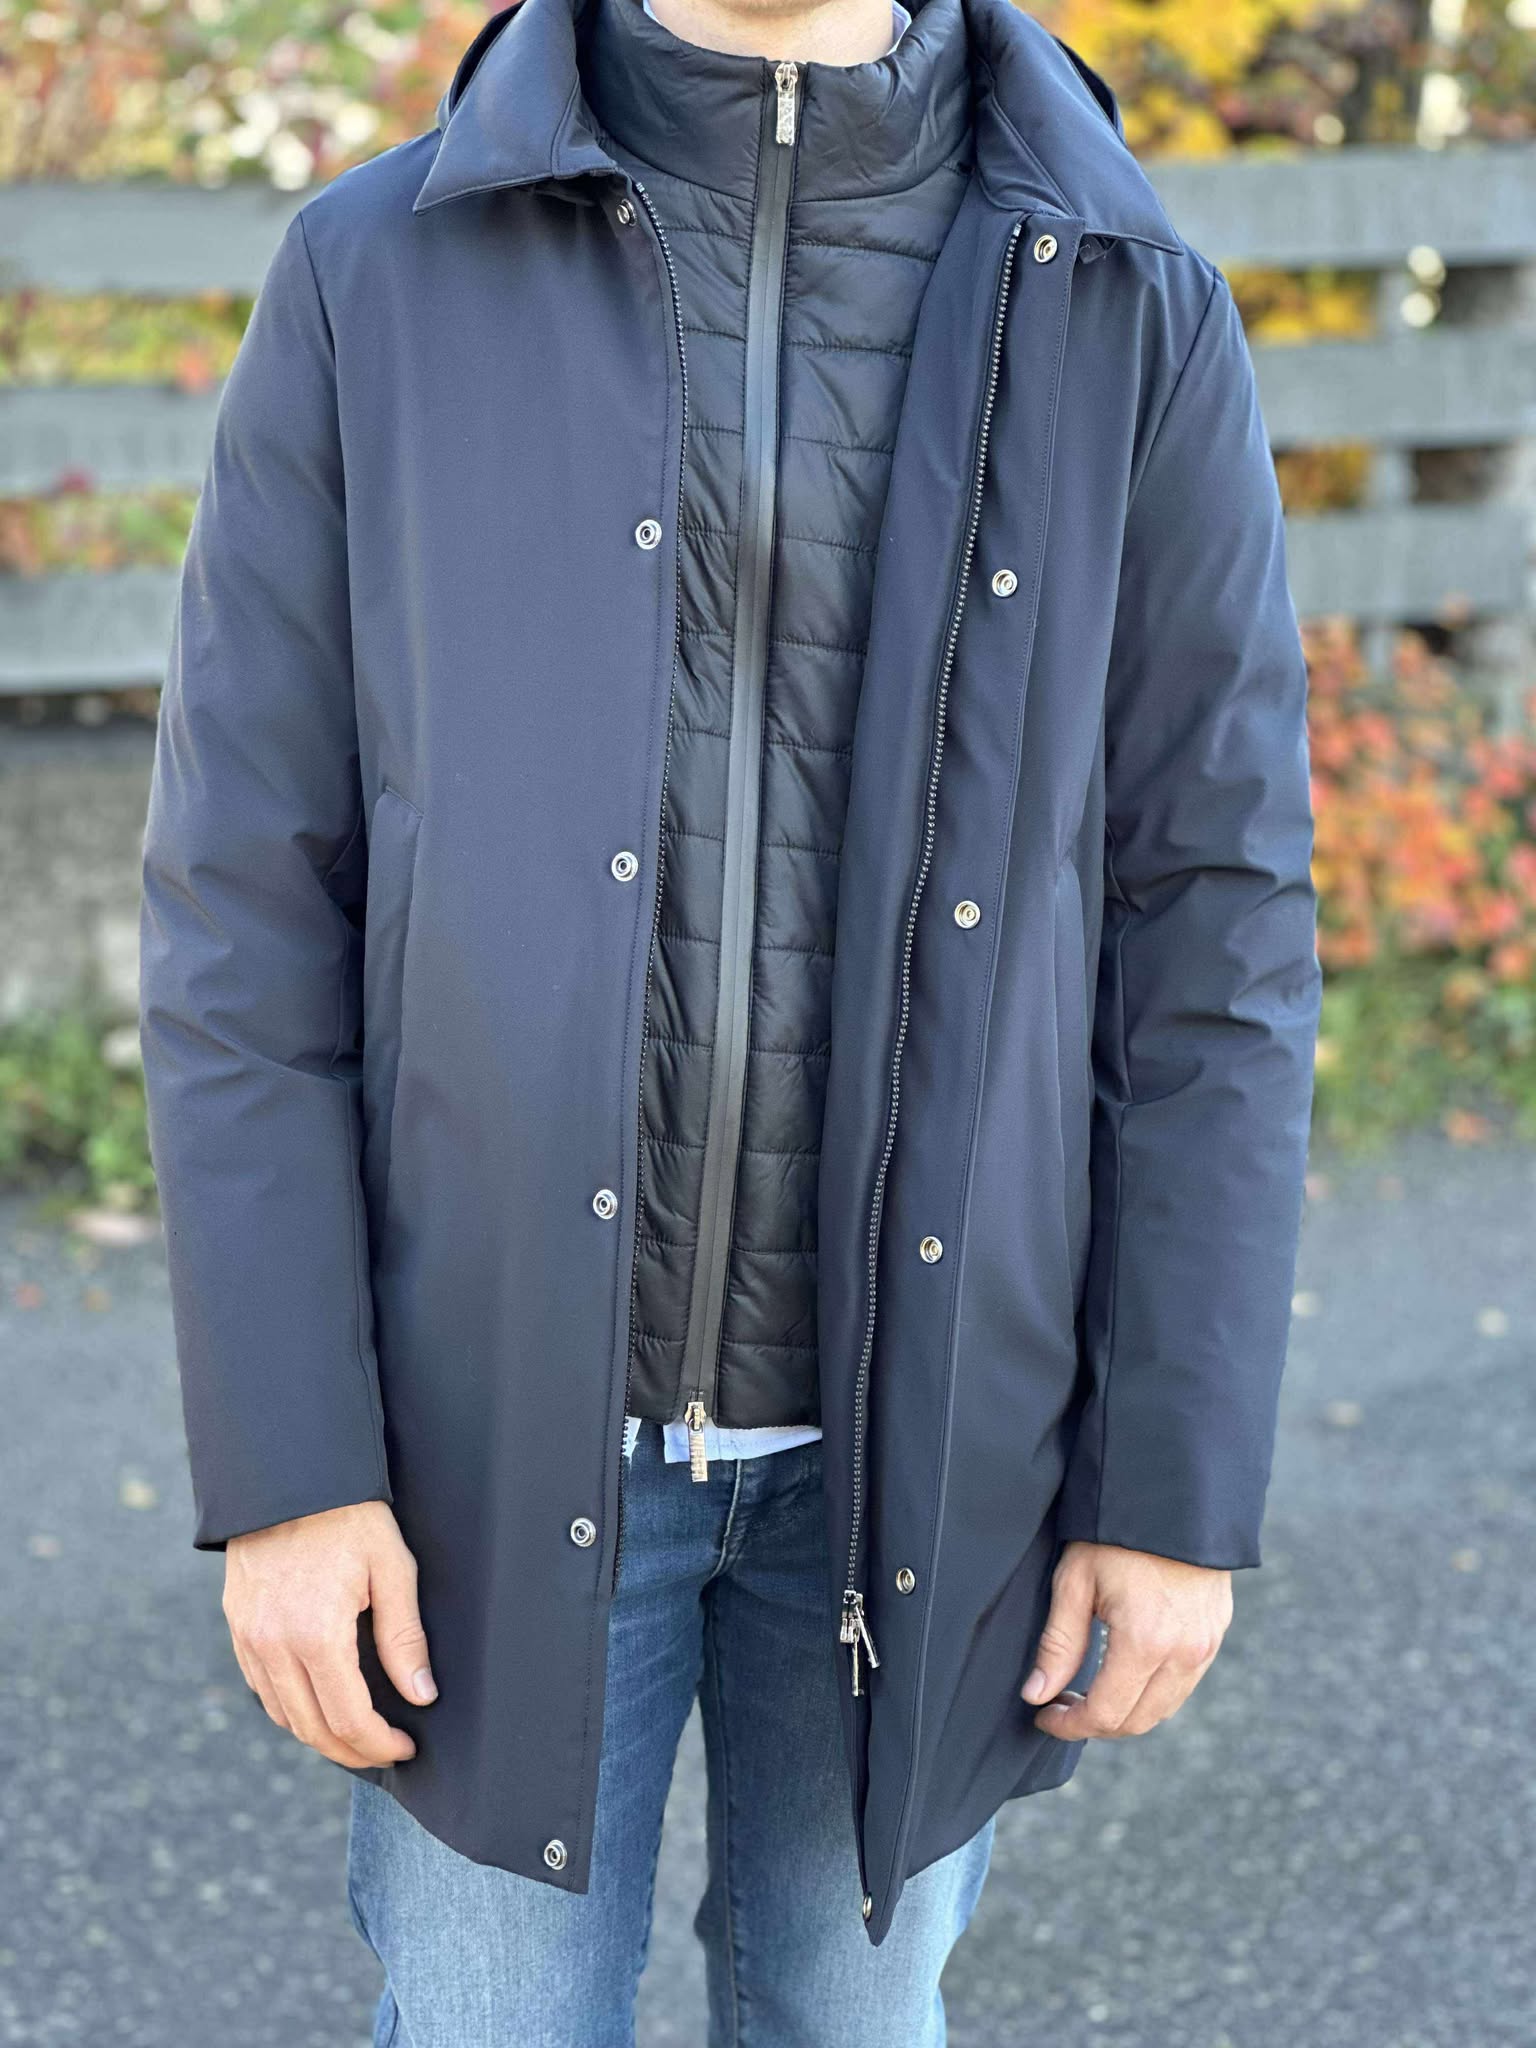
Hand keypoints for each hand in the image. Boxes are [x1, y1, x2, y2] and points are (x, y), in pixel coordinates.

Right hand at [223, 1500, 433, 1767]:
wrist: (290, 1476)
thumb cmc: (350, 1518)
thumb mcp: (392, 1569)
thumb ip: (404, 1638)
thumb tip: (421, 1695)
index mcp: (316, 1634)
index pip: (349, 1718)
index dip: (379, 1744)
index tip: (404, 1747)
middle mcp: (274, 1645)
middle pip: (312, 1728)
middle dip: (351, 1750)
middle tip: (384, 1750)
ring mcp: (249, 1638)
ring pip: (282, 1715)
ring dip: (319, 1734)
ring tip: (356, 1733)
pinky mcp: (237, 1626)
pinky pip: (261, 1687)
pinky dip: (290, 1708)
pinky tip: (318, 1702)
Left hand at [1022, 1540, 1231, 1739]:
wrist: (1173, 1494)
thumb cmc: (1115, 1533)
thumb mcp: (1075, 1581)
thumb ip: (1058, 1644)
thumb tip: (1036, 1695)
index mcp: (1145, 1642)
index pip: (1106, 1714)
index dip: (1070, 1725)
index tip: (1044, 1715)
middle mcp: (1185, 1652)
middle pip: (1138, 1721)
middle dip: (1096, 1724)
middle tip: (1062, 1704)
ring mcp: (1207, 1645)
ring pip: (1164, 1707)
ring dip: (1127, 1711)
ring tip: (1090, 1690)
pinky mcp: (1216, 1632)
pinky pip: (1184, 1682)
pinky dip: (1153, 1691)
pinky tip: (1125, 1670)